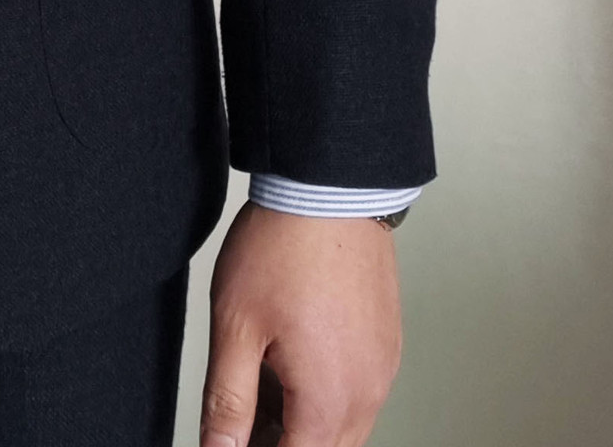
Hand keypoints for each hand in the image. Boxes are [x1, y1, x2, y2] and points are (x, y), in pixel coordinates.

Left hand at [199, 203, 401, 446]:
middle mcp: (367, 395)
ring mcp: (382, 370)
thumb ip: (227, 401)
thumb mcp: (236, 326)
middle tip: (238, 419)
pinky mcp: (385, 346)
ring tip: (257, 381)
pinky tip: (288, 360)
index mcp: (328, 401)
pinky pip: (357, 394)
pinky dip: (322, 394)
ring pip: (342, 427)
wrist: (329, 191)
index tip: (233, 439)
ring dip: (301, 421)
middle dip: (279, 441)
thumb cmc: (282, 249)